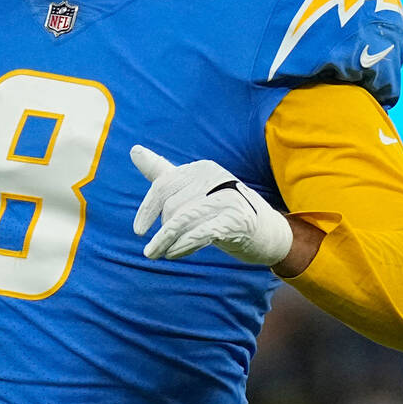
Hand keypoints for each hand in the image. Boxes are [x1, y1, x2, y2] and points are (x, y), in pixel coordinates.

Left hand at [131, 144, 292, 265]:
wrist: (268, 233)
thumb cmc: (224, 211)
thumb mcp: (193, 190)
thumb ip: (163, 172)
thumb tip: (134, 149)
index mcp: (202, 168)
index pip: (163, 185)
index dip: (147, 209)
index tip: (138, 231)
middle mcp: (215, 177)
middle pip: (172, 205)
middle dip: (163, 229)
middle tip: (160, 247)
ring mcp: (227, 197)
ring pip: (182, 218)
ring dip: (165, 240)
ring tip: (155, 254)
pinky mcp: (236, 220)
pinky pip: (200, 232)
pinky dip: (183, 245)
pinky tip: (174, 253)